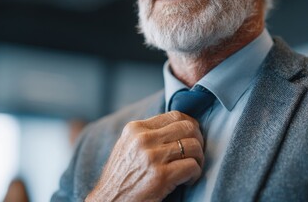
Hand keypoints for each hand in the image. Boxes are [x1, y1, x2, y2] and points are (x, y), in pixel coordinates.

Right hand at [85, 111, 203, 201]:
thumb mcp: (127, 146)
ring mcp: (152, 157)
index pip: (174, 115)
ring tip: (192, 167)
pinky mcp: (160, 176)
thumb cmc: (120, 176)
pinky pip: (192, 166)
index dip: (190, 124)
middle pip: (187, 127)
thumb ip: (146, 134)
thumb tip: (175, 125)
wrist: (109, 201)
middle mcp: (143, 139)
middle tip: (196, 152)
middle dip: (198, 139)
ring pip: (193, 145)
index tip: (193, 135)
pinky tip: (188, 180)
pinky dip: (195, 173)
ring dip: (199, 158)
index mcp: (135, 128)